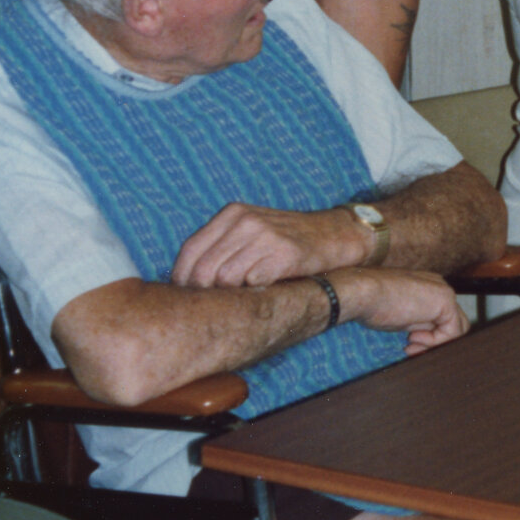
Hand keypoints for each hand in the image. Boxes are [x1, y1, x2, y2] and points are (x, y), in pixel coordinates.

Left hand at [173, 202, 366, 287]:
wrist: (337, 236)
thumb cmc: (287, 241)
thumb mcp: (251, 232)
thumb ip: (220, 247)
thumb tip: (182, 282)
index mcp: (232, 213)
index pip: (189, 251)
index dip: (182, 280)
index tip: (187, 298)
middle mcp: (246, 221)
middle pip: (203, 270)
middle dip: (204, 294)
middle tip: (213, 305)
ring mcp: (266, 236)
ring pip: (225, 279)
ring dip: (230, 295)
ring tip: (242, 297)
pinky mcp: (285, 254)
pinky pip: (252, 284)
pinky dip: (254, 294)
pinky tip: (263, 292)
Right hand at [332, 268, 467, 354]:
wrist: (363, 292)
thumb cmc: (371, 304)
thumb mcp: (399, 316)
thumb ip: (416, 322)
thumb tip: (423, 338)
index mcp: (428, 288)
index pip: (442, 317)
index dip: (429, 337)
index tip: (407, 346)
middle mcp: (439, 287)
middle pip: (453, 323)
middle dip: (435, 342)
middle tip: (410, 350)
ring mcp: (444, 292)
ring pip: (457, 328)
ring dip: (436, 343)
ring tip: (410, 345)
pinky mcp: (446, 301)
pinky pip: (453, 331)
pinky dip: (436, 341)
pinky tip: (413, 338)